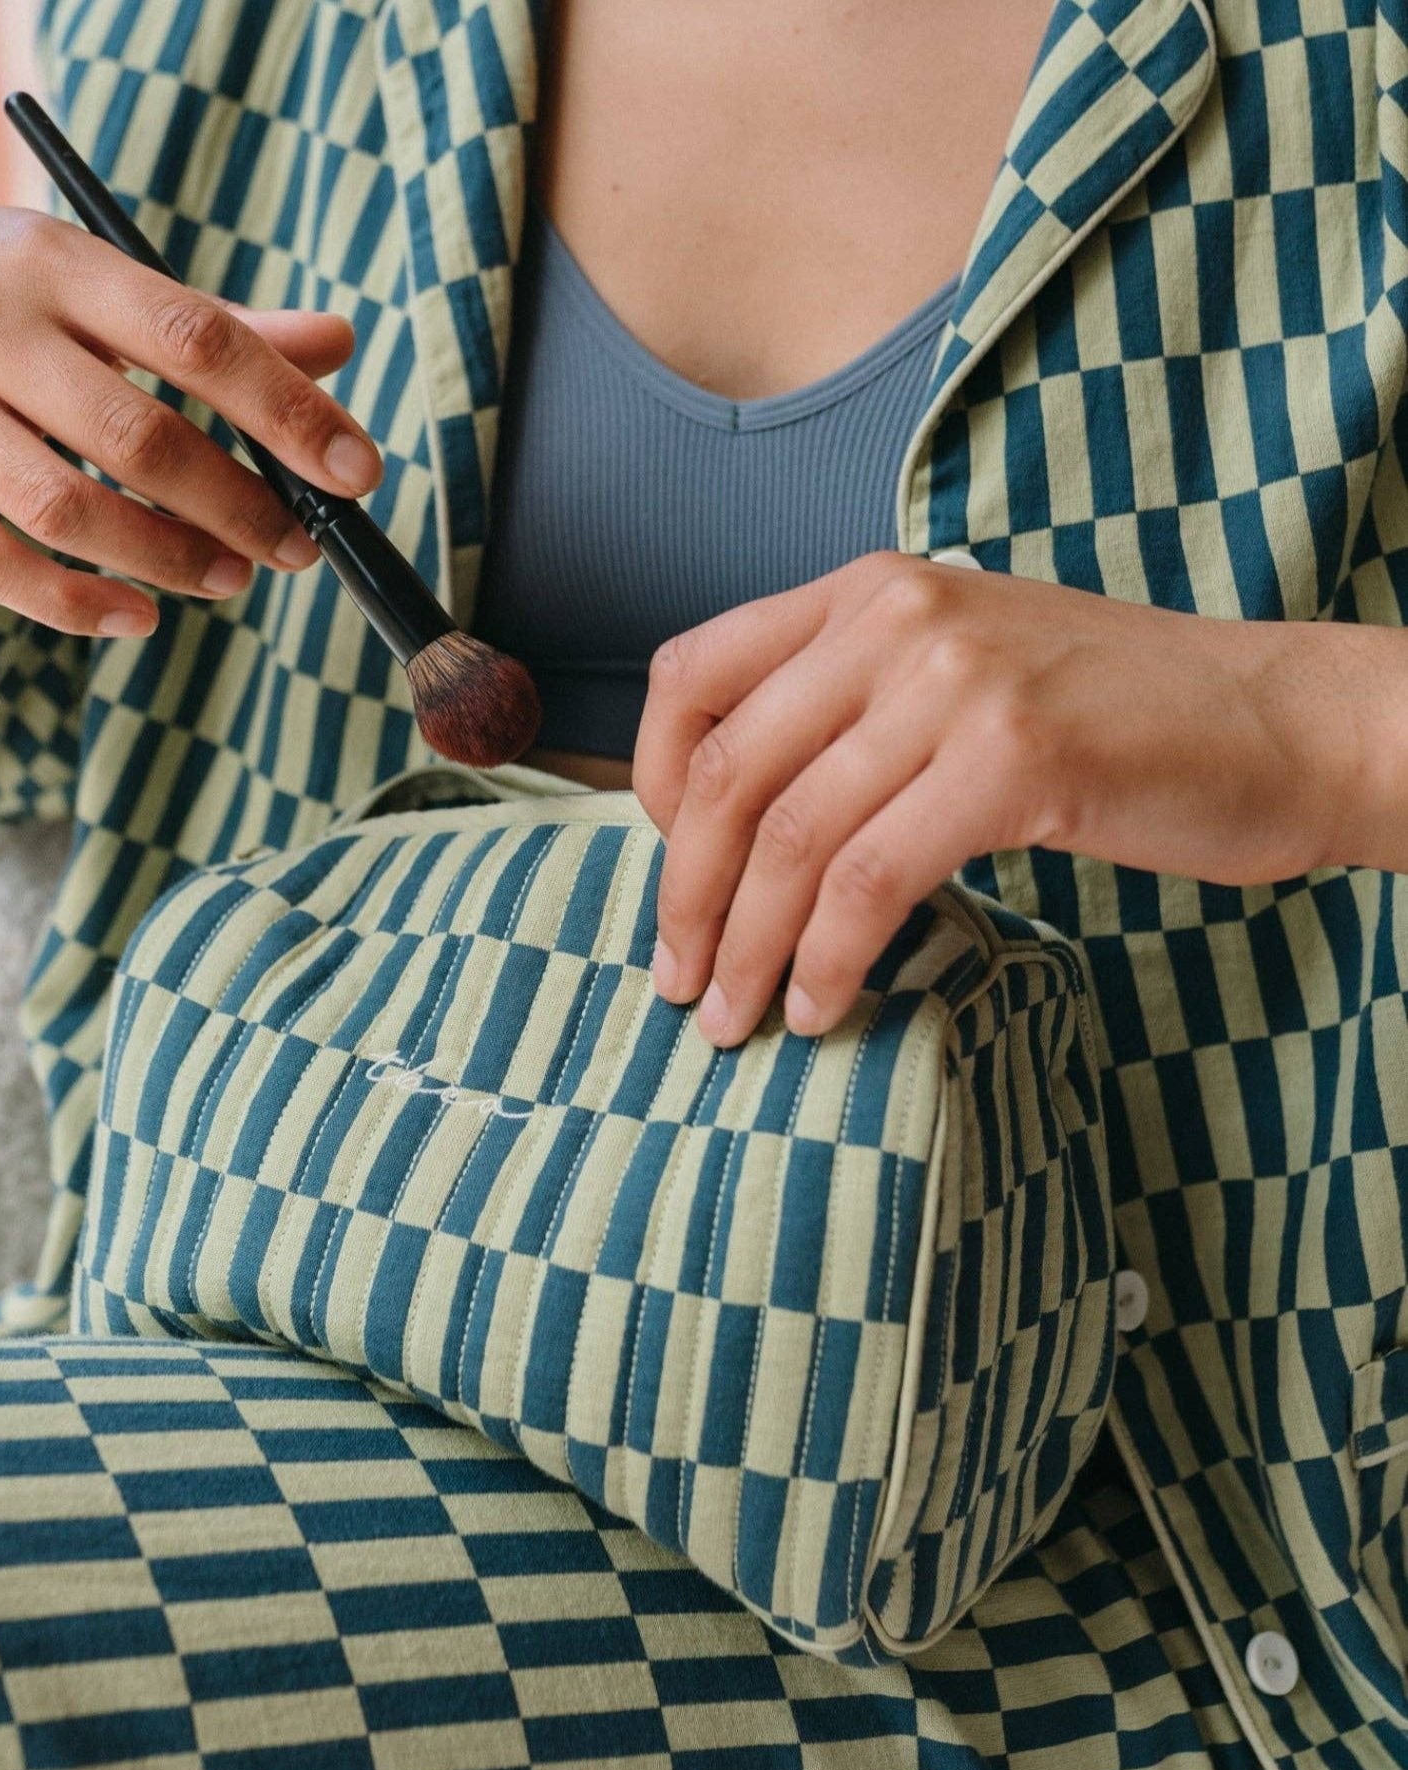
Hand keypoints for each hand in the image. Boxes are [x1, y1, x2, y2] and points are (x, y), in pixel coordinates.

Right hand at [0, 207, 382, 640]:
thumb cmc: (6, 299)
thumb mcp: (95, 282)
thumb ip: (214, 326)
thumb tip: (338, 347)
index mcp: (54, 262)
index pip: (194, 338)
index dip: (286, 410)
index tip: (356, 472)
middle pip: (136, 438)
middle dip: (236, 505)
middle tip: (297, 546)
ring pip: (65, 511)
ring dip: (166, 560)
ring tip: (233, 579)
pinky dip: (76, 605)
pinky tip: (140, 617)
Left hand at [634, 551, 1368, 1045]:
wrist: (1279, 722)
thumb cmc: (1110, 716)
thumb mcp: (956, 669)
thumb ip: (848, 709)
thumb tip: (731, 825)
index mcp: (865, 592)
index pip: (689, 676)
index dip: (649, 786)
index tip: (669, 871)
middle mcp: (895, 618)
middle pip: (725, 775)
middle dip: (685, 897)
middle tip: (678, 982)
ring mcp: (955, 683)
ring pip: (792, 839)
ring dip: (746, 948)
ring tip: (734, 1018)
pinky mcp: (1013, 760)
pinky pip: (874, 881)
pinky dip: (829, 959)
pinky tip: (821, 1007)